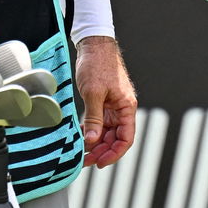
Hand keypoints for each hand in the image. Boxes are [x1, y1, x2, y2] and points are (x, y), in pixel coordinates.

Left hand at [74, 36, 136, 167]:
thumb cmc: (97, 64)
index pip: (126, 138)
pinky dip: (91, 132)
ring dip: (96, 144)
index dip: (115, 153)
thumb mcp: (94, 93)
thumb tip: (91, 140)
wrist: (93, 44)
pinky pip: (99, 123)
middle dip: (102, 151)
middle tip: (85, 161)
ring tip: (81, 154)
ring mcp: (112, 106)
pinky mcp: (102, 102)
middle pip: (115, 138)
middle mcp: (121, 109)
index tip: (100, 162)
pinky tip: (81, 140)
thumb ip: (94, 118)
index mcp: (126, 107)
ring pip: (107, 133)